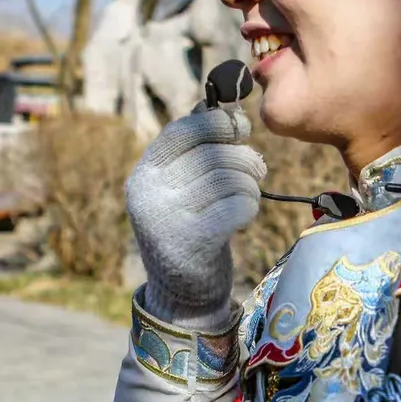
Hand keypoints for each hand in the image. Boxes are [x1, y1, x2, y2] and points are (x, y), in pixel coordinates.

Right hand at [125, 105, 265, 330]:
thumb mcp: (179, 188)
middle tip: (256, 169)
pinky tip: (243, 217)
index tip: (240, 127)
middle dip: (244, 157)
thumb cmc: (190, 229)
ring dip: (250, 185)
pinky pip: (239, 205)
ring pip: (229, 179)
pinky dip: (250, 208)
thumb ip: (192, 150)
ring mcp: (168, 219)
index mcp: (144, 174)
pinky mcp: (194, 242)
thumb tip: (216, 105)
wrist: (183, 295)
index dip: (216, 122)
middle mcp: (149, 194)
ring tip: (247, 196)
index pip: (181, 130)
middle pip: (212, 153)